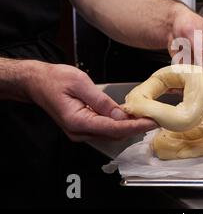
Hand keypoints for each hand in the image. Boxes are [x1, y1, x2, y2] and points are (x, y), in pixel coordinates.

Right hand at [23, 61, 156, 141]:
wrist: (36, 82)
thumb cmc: (54, 79)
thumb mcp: (80, 83)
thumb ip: (101, 101)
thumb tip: (120, 114)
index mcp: (77, 121)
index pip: (113, 128)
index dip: (135, 126)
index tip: (151, 122)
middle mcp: (79, 131)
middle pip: (114, 134)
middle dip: (135, 127)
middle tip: (154, 118)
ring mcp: (80, 131)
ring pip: (111, 133)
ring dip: (128, 126)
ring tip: (146, 117)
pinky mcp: (83, 127)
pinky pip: (104, 128)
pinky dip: (118, 123)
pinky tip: (129, 116)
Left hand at [168, 4, 202, 93]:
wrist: (174, 27)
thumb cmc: (186, 22)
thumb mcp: (192, 30)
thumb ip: (200, 46)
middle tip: (192, 88)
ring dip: (197, 91)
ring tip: (182, 85)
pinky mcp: (201, 75)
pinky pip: (199, 88)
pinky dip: (188, 90)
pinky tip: (178, 85)